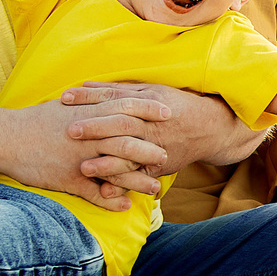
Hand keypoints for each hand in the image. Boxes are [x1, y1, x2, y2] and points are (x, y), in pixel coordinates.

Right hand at [5, 94, 173, 205]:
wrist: (4, 138)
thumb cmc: (35, 120)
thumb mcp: (65, 107)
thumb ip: (90, 102)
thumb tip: (109, 96)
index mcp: (87, 114)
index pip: (125, 108)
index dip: (149, 111)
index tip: (169, 113)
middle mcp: (86, 135)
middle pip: (127, 140)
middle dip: (150, 148)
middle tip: (168, 154)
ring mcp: (78, 158)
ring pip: (116, 168)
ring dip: (138, 179)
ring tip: (156, 187)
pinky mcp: (68, 178)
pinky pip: (94, 192)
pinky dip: (111, 200)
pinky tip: (126, 206)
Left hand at [62, 81, 251, 170]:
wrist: (211, 129)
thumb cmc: (176, 105)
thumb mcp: (150, 91)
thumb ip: (118, 89)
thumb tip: (86, 84)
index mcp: (147, 103)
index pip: (114, 98)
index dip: (89, 98)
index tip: (65, 98)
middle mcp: (151, 125)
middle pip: (120, 125)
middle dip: (95, 128)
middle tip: (70, 131)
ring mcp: (156, 147)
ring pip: (130, 155)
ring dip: (107, 164)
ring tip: (83, 168)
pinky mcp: (159, 167)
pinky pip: (139, 177)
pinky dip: (123, 184)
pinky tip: (105, 190)